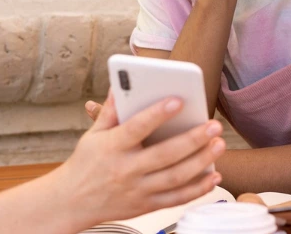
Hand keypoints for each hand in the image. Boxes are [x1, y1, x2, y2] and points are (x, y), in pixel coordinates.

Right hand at [58, 92, 225, 224]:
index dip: (158, 114)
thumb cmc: (85, 164)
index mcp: (112, 147)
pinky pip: (176, 199)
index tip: (178, 99)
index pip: (137, 128)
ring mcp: (137, 190)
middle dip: (193, 139)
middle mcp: (126, 170)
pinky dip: (197, 189)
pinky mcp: (146, 205)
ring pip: (175, 177)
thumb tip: (121, 84)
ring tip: (219, 144)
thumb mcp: (93, 135)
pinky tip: (213, 175)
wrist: (72, 202)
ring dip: (201, 161)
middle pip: (165, 155)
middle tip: (214, 125)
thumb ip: (111, 111)